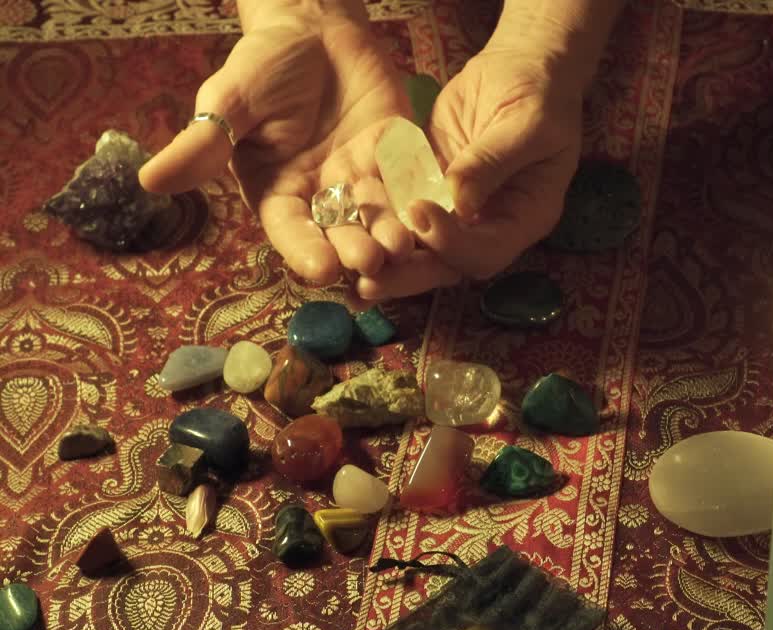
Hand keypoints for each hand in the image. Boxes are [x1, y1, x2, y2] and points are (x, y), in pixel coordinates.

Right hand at [139, 13, 457, 291]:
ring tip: (404, 245)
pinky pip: (411, 185)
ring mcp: (363, 181)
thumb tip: (148, 181)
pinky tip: (435, 212)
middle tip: (370, 260)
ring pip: (380, 218)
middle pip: (340, 234)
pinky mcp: (398, 160)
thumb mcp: (229, 100)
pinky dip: (422, 201)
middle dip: (355, 249)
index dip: (304, 250)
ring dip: (393, 235)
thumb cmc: (263, 64)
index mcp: (277, 193)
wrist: (315, 29)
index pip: (289, 231)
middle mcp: (322, 197)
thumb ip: (201, 143)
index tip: (320, 268)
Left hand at [353, 47, 583, 300]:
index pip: (486, 251)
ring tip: (343, 266)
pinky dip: (374, 219)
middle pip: (447, 264)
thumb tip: (458, 201)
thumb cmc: (538, 94)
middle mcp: (488, 225)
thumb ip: (492, 161)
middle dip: (407, 274)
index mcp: (524, 218)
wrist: (519, 68)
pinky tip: (341, 221)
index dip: (452, 244)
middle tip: (366, 281)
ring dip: (384, 256)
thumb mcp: (528, 124)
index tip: (419, 214)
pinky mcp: (428, 186)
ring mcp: (456, 210)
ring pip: (419, 246)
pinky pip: (400, 210)